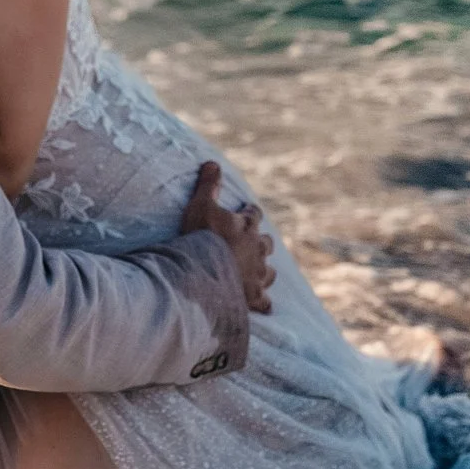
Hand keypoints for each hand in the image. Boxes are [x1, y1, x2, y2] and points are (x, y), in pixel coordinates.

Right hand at [180, 162, 273, 313]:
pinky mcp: (254, 297)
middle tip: (250, 244)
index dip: (248, 214)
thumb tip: (212, 163)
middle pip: (266, 243)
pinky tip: (262, 305)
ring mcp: (257, 275)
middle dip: (260, 243)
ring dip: (263, 271)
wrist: (205, 273)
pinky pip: (264, 302)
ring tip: (256, 273)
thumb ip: (207, 185)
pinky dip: (263, 303)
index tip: (244, 213)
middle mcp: (257, 250)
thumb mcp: (201, 205)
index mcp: (247, 226)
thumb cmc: (201, 238)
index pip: (253, 215)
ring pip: (268, 272)